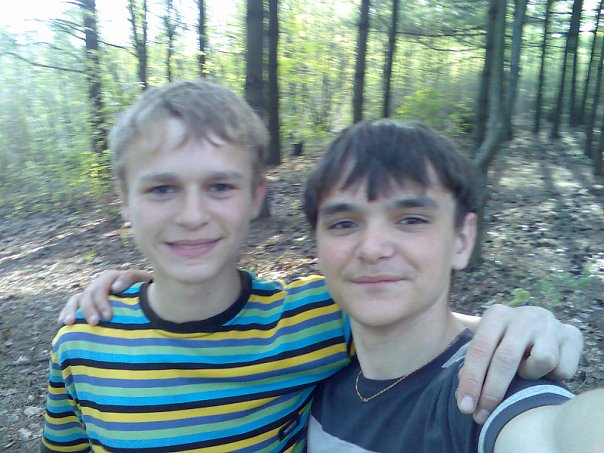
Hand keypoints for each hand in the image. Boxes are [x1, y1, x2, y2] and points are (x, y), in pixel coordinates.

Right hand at [58, 269, 152, 324]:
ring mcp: (89, 294)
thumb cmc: (146, 288)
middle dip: (88, 309)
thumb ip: (131, 277)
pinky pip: (71, 307)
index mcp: (110, 277)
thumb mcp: (143, 279)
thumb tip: (115, 288)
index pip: (101, 288)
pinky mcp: (84, 304)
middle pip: (88, 295)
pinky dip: (65, 313)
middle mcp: (97, 284)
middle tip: (94, 323)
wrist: (146, 296)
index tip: (108, 317)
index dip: (102, 302)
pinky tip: (62, 323)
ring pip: (76, 299)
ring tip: (69, 323)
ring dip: (71, 310)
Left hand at [455, 304, 582, 423]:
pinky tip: (546, 370)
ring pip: (541, 362)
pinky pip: (563, 369)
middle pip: (506, 358)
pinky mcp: (573, 336)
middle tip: (482, 416)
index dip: (471, 380)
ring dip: (530, 376)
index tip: (465, 407)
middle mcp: (524, 316)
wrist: (541, 327)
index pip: (479, 349)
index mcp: (497, 314)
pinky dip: (552, 377)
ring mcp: (550, 324)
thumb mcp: (488, 347)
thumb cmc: (506, 341)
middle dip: (492, 391)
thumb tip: (466, 398)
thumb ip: (474, 368)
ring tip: (526, 372)